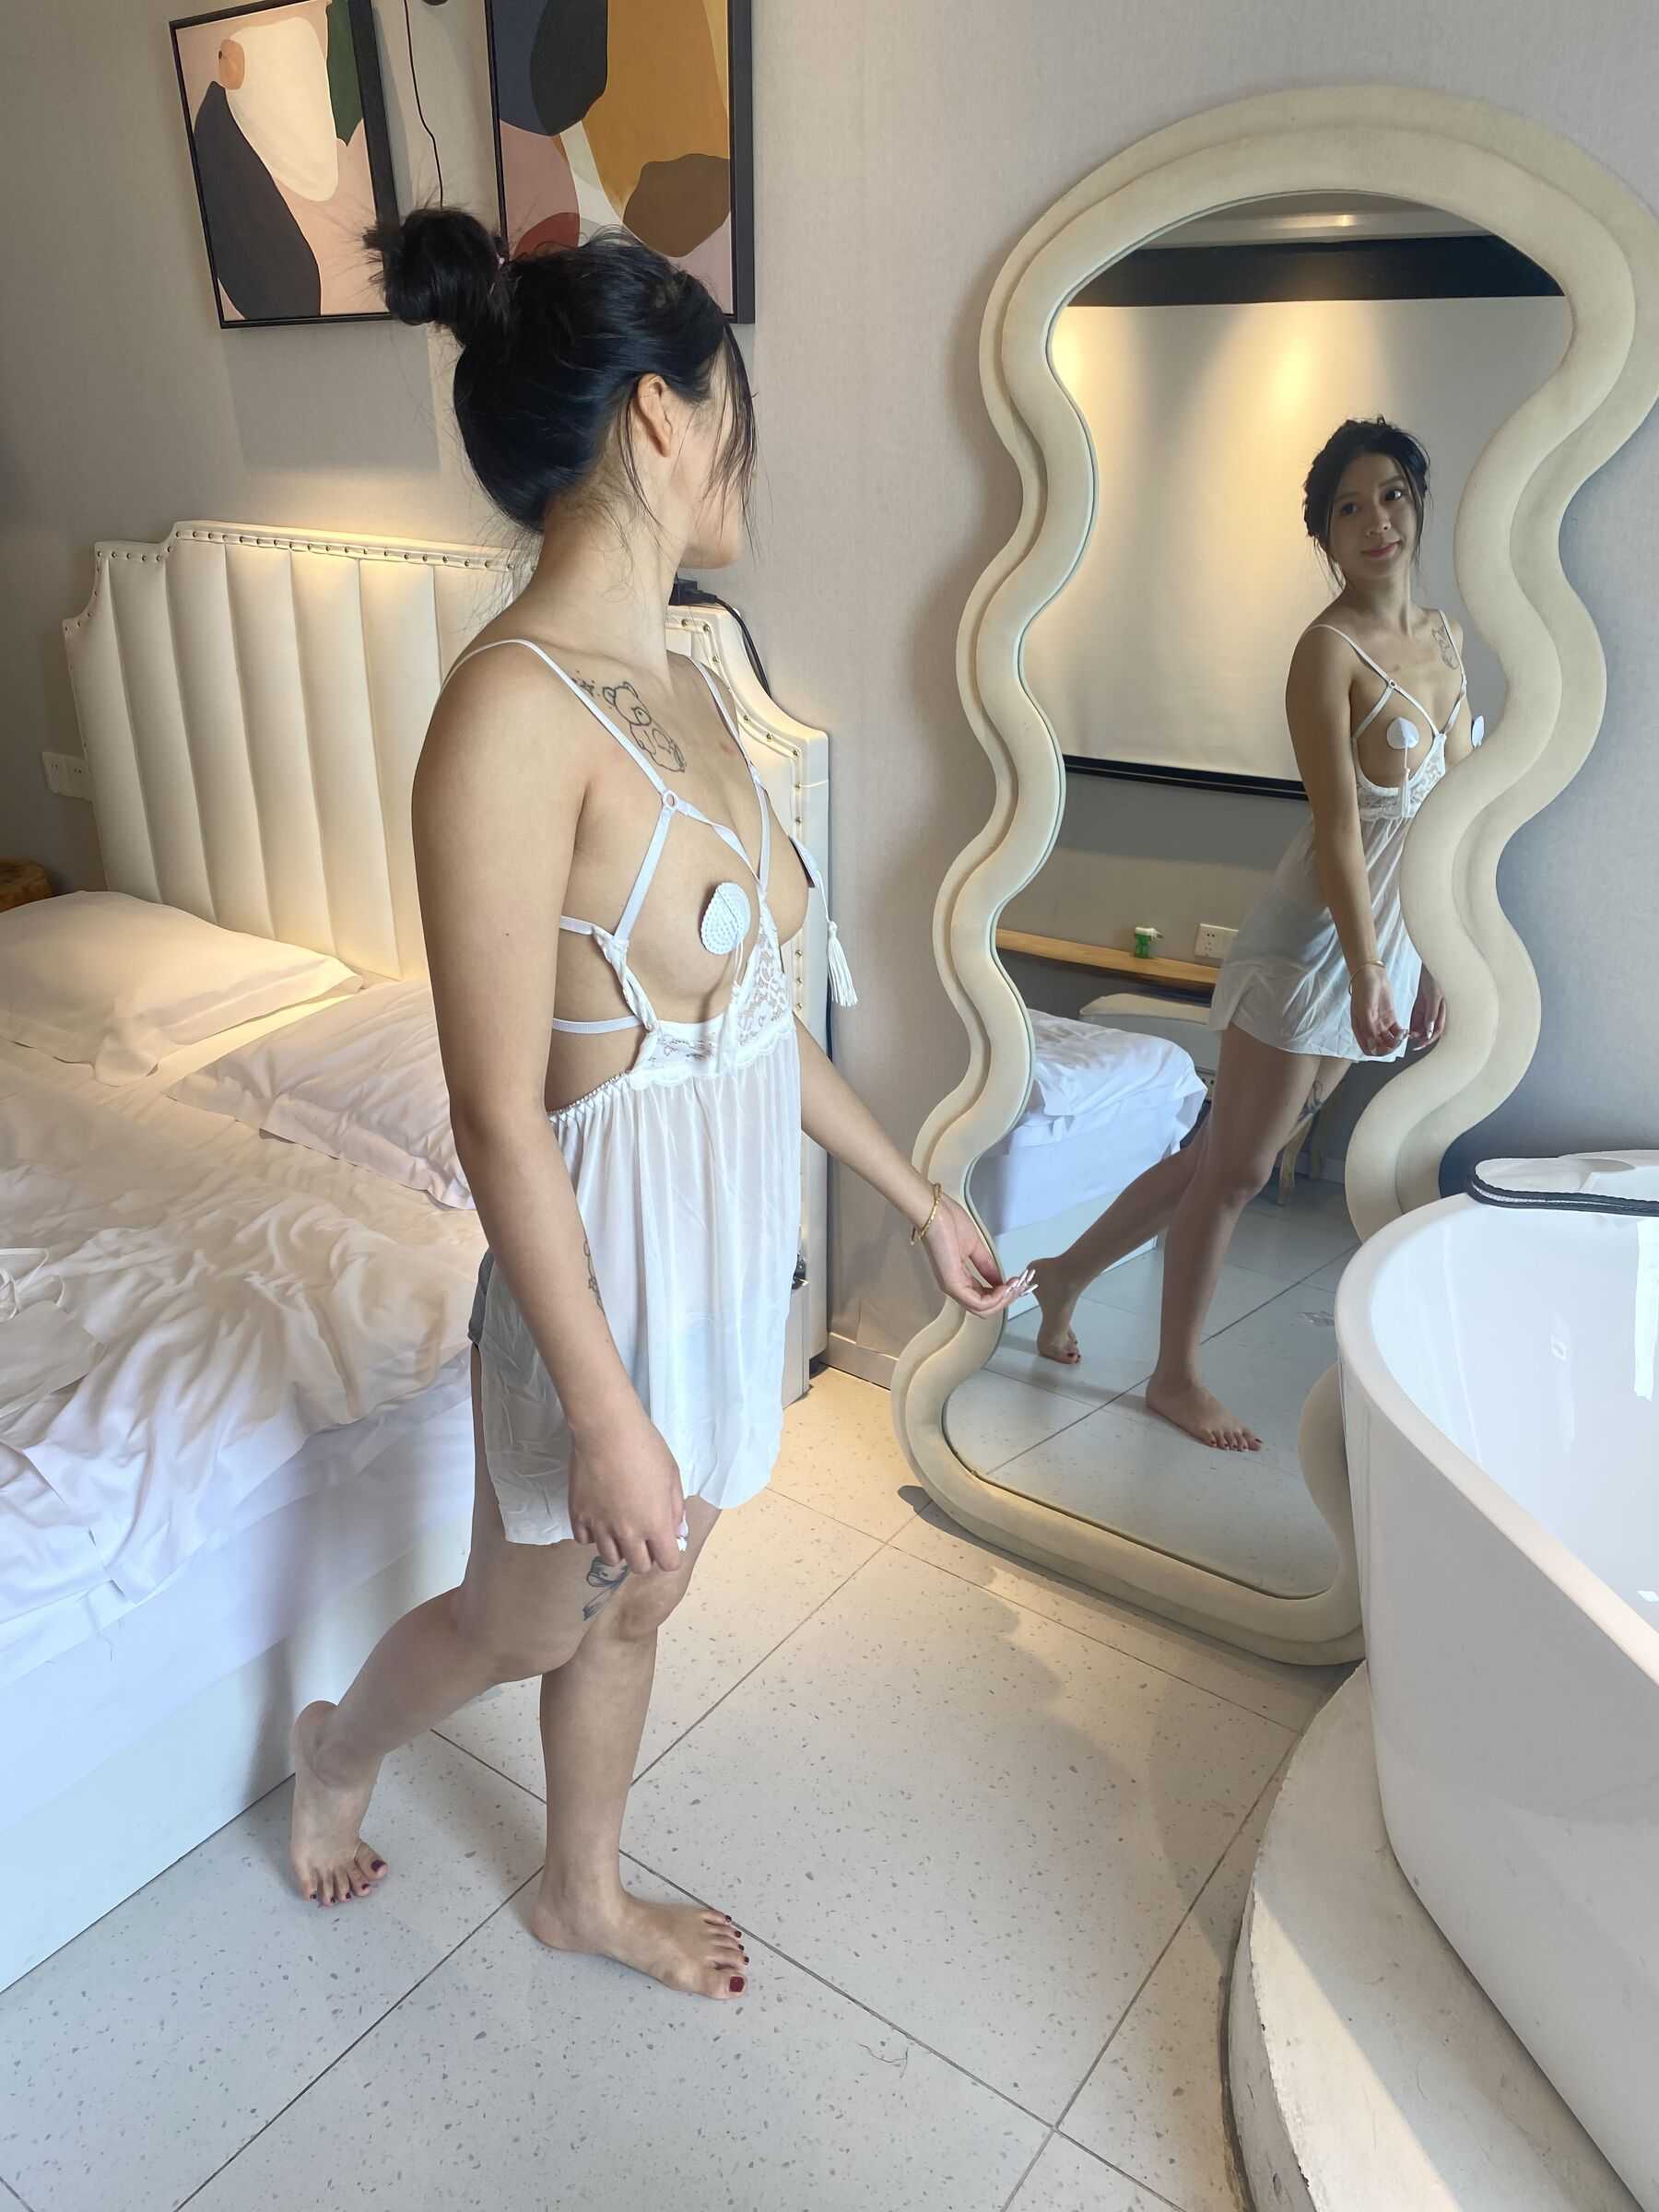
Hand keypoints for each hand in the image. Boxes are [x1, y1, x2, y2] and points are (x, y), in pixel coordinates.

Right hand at [568, 1398, 686, 1572]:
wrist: (607, 1430)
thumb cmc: (646, 1448)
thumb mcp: (672, 1475)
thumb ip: (675, 1509)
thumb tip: (674, 1531)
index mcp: (655, 1523)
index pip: (668, 1563)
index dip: (669, 1555)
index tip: (666, 1542)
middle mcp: (628, 1532)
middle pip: (638, 1567)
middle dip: (645, 1555)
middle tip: (643, 1537)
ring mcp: (600, 1526)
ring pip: (610, 1559)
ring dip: (618, 1548)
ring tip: (619, 1528)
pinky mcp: (578, 1516)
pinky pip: (585, 1541)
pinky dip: (593, 1535)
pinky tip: (599, 1518)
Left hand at [920, 1193, 1030, 1316]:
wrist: (935, 1212)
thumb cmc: (949, 1223)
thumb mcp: (975, 1248)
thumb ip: (987, 1266)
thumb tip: (1001, 1280)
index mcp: (958, 1278)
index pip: (982, 1298)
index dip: (1002, 1294)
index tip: (1018, 1282)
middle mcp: (954, 1287)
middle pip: (985, 1308)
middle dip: (1006, 1299)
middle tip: (1021, 1286)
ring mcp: (952, 1287)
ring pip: (983, 1309)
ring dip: (1004, 1299)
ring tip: (1016, 1285)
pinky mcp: (952, 1285)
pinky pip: (978, 1303)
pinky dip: (996, 1298)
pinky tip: (1006, 1286)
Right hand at [1350, 966, 1403, 1057]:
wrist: (1371, 975)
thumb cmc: (1364, 991)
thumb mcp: (1364, 1011)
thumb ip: (1368, 1029)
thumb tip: (1372, 1046)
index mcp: (1360, 1029)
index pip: (1368, 1049)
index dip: (1377, 1052)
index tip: (1386, 1047)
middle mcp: (1370, 1028)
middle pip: (1380, 1046)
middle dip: (1389, 1047)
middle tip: (1396, 1042)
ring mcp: (1380, 1023)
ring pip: (1389, 1040)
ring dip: (1396, 1041)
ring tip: (1402, 1035)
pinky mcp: (1390, 1017)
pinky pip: (1396, 1031)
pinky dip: (1401, 1034)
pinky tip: (1405, 1031)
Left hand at [1410, 972, 1446, 1047]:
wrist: (1431, 962)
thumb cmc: (1437, 976)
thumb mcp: (1433, 996)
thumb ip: (1432, 1013)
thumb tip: (1430, 1031)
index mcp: (1445, 1010)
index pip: (1438, 1030)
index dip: (1429, 1039)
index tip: (1419, 1045)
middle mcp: (1438, 1010)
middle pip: (1430, 1029)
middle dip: (1421, 1037)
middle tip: (1411, 1041)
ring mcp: (1430, 1006)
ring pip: (1423, 1023)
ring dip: (1416, 1030)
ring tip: (1407, 1034)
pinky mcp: (1423, 1001)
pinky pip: (1418, 1015)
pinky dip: (1413, 1022)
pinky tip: (1407, 1026)